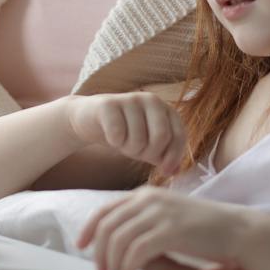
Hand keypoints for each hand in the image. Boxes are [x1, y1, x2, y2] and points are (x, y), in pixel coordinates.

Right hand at [65, 93, 189, 172]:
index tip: (164, 171)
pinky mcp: (109, 104)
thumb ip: (164, 156)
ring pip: (137, 139)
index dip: (173, 157)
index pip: (179, 136)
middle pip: (161, 136)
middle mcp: (151, 100)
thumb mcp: (148, 145)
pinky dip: (114, 142)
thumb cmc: (125, 132)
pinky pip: (117, 134)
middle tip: (137, 153)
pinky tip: (110, 136)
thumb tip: (175, 171)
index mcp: (166, 109)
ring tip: (123, 143)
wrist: (91, 119)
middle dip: (149, 153)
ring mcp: (130, 99)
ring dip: (128, 149)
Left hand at [78, 186, 255, 269]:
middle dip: (98, 251)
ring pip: (119, 238)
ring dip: (111, 261)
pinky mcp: (170, 230)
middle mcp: (149, 199)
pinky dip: (126, 265)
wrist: (237, 229)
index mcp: (145, 194)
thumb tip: (118, 243)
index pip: (105, 210)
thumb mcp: (168, 216)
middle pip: (108, 225)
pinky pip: (136, 250)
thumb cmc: (204, 228)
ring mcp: (160, 213)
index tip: (81, 246)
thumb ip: (143, 222)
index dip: (89, 229)